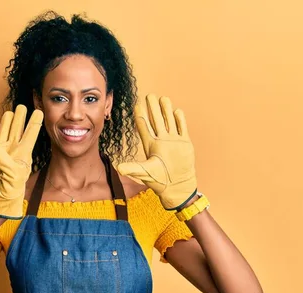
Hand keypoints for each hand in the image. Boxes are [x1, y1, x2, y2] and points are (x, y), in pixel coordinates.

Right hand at [0, 105, 42, 218]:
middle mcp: (13, 147)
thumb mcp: (13, 175)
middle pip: (18, 128)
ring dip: (7, 120)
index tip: (40, 111)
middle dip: (21, 117)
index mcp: (24, 151)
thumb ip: (5, 161)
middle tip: (23, 106)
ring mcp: (1, 148)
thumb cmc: (11, 187)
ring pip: (5, 129)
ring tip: (11, 111)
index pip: (31, 133)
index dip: (35, 122)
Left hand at [117, 94, 196, 209]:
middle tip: (150, 95)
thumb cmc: (159, 181)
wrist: (177, 187)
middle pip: (156, 120)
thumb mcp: (145, 173)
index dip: (141, 116)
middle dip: (153, 108)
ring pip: (169, 121)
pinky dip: (180, 120)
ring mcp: (173, 141)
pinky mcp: (184, 143)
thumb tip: (118, 167)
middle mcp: (161, 141)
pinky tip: (177, 110)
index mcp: (150, 145)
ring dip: (166, 110)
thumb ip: (133, 168)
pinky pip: (182, 128)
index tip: (137, 105)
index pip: (144, 127)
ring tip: (163, 98)